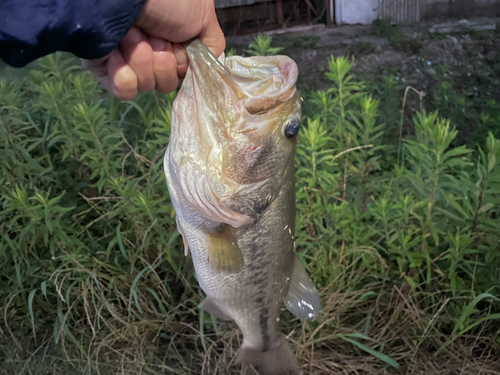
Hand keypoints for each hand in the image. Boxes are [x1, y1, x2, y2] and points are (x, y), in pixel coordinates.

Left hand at [82, 0, 224, 100]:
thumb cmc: (168, 0)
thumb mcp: (203, 15)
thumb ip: (212, 43)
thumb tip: (204, 67)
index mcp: (170, 42)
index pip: (181, 73)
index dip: (180, 62)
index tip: (174, 43)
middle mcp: (149, 53)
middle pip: (164, 83)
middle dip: (161, 62)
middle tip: (153, 37)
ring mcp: (126, 62)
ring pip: (145, 86)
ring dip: (141, 61)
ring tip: (132, 35)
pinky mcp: (104, 69)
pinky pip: (124, 90)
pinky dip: (123, 73)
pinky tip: (117, 51)